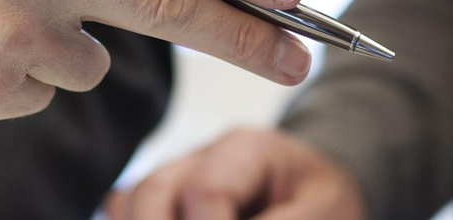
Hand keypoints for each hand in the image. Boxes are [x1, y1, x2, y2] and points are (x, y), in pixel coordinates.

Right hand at [104, 127, 362, 219]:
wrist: (321, 190)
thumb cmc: (325, 201)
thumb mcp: (324, 213)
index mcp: (247, 149)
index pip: (205, 191)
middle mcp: (203, 155)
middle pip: (153, 190)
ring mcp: (178, 173)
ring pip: (132, 200)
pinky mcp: (166, 196)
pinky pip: (127, 207)